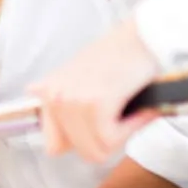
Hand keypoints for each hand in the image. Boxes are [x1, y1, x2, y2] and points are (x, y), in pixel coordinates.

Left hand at [29, 19, 161, 163]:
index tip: (100, 127)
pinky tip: (137, 108)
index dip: (83, 142)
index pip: (54, 147)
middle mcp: (53, 97)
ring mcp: (71, 101)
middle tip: (119, 116)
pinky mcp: (94, 104)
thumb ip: (62, 104)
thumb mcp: (78, 79)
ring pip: (96, 150)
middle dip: (104, 141)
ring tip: (128, 109)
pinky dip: (130, 129)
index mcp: (46, 92)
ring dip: (120, 134)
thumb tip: (49, 138)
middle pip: (80, 151)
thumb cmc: (117, 57)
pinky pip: (111, 140)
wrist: (142, 36)